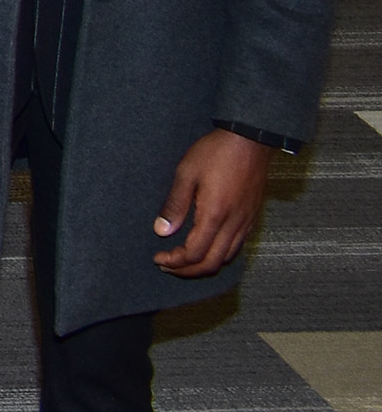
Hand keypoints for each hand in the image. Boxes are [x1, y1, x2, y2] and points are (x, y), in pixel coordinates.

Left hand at [153, 128, 274, 276]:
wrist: (250, 140)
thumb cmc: (216, 152)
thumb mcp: (186, 173)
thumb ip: (174, 205)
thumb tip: (162, 231)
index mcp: (215, 215)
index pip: (195, 253)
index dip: (175, 261)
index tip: (158, 258)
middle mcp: (234, 224)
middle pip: (212, 264)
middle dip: (187, 271)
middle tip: (167, 266)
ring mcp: (246, 222)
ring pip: (227, 258)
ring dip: (204, 265)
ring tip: (183, 261)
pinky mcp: (252, 217)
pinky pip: (237, 246)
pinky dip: (220, 255)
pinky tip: (207, 247)